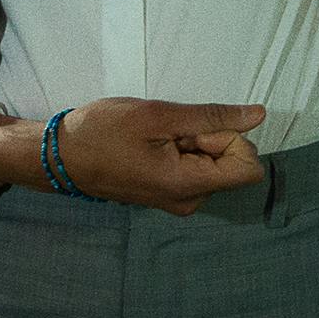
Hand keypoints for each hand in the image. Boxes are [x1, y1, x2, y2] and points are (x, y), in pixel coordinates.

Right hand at [0, 99, 268, 215]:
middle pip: (230, 164)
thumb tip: (259, 116)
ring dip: (192, 142)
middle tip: (167, 129)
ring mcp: (177, 201)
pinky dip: (180, 150)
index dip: (232, 139)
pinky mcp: (166, 195)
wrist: (59, 156)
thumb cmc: (103, 131)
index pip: (249, 167)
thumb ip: (212, 118)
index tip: (194, 129)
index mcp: (189, 186)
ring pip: (211, 164)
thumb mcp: (159, 115)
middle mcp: (189, 202)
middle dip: (208, 139)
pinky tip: (151, 144)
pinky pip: (193, 169)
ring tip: (154, 136)